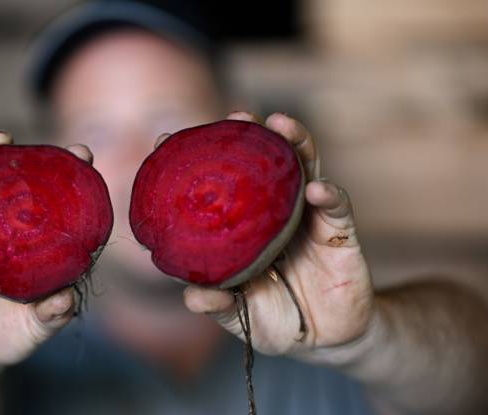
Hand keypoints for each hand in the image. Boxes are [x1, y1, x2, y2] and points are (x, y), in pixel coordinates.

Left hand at [180, 112, 374, 357]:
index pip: (220, 185)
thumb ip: (217, 305)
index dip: (197, 159)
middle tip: (238, 116)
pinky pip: (337, 207)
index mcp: (245, 226)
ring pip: (303, 169)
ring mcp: (307, 217)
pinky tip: (317, 188)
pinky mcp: (339, 232)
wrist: (325, 339)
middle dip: (252, 135)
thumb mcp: (240, 316)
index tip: (167, 139)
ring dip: (294, 143)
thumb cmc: (274, 320)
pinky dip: (329, 194)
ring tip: (280, 125)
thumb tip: (191, 296)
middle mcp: (273, 213)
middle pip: (263, 164)